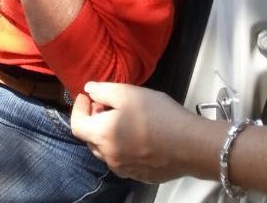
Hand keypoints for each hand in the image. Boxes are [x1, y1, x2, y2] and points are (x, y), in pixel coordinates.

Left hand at [71, 82, 196, 182]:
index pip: (76, 125)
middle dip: (93, 120)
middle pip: (91, 138)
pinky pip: (123, 160)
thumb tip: (89, 91)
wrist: (190, 144)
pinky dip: (122, 146)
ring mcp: (125, 170)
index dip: (79, 108)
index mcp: (102, 136)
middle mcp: (109, 157)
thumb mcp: (127, 92)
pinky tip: (138, 133)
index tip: (87, 96)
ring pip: (107, 151)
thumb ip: (103, 90)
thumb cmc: (157, 114)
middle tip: (105, 104)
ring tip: (122, 117)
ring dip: (107, 134)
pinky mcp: (140, 175)